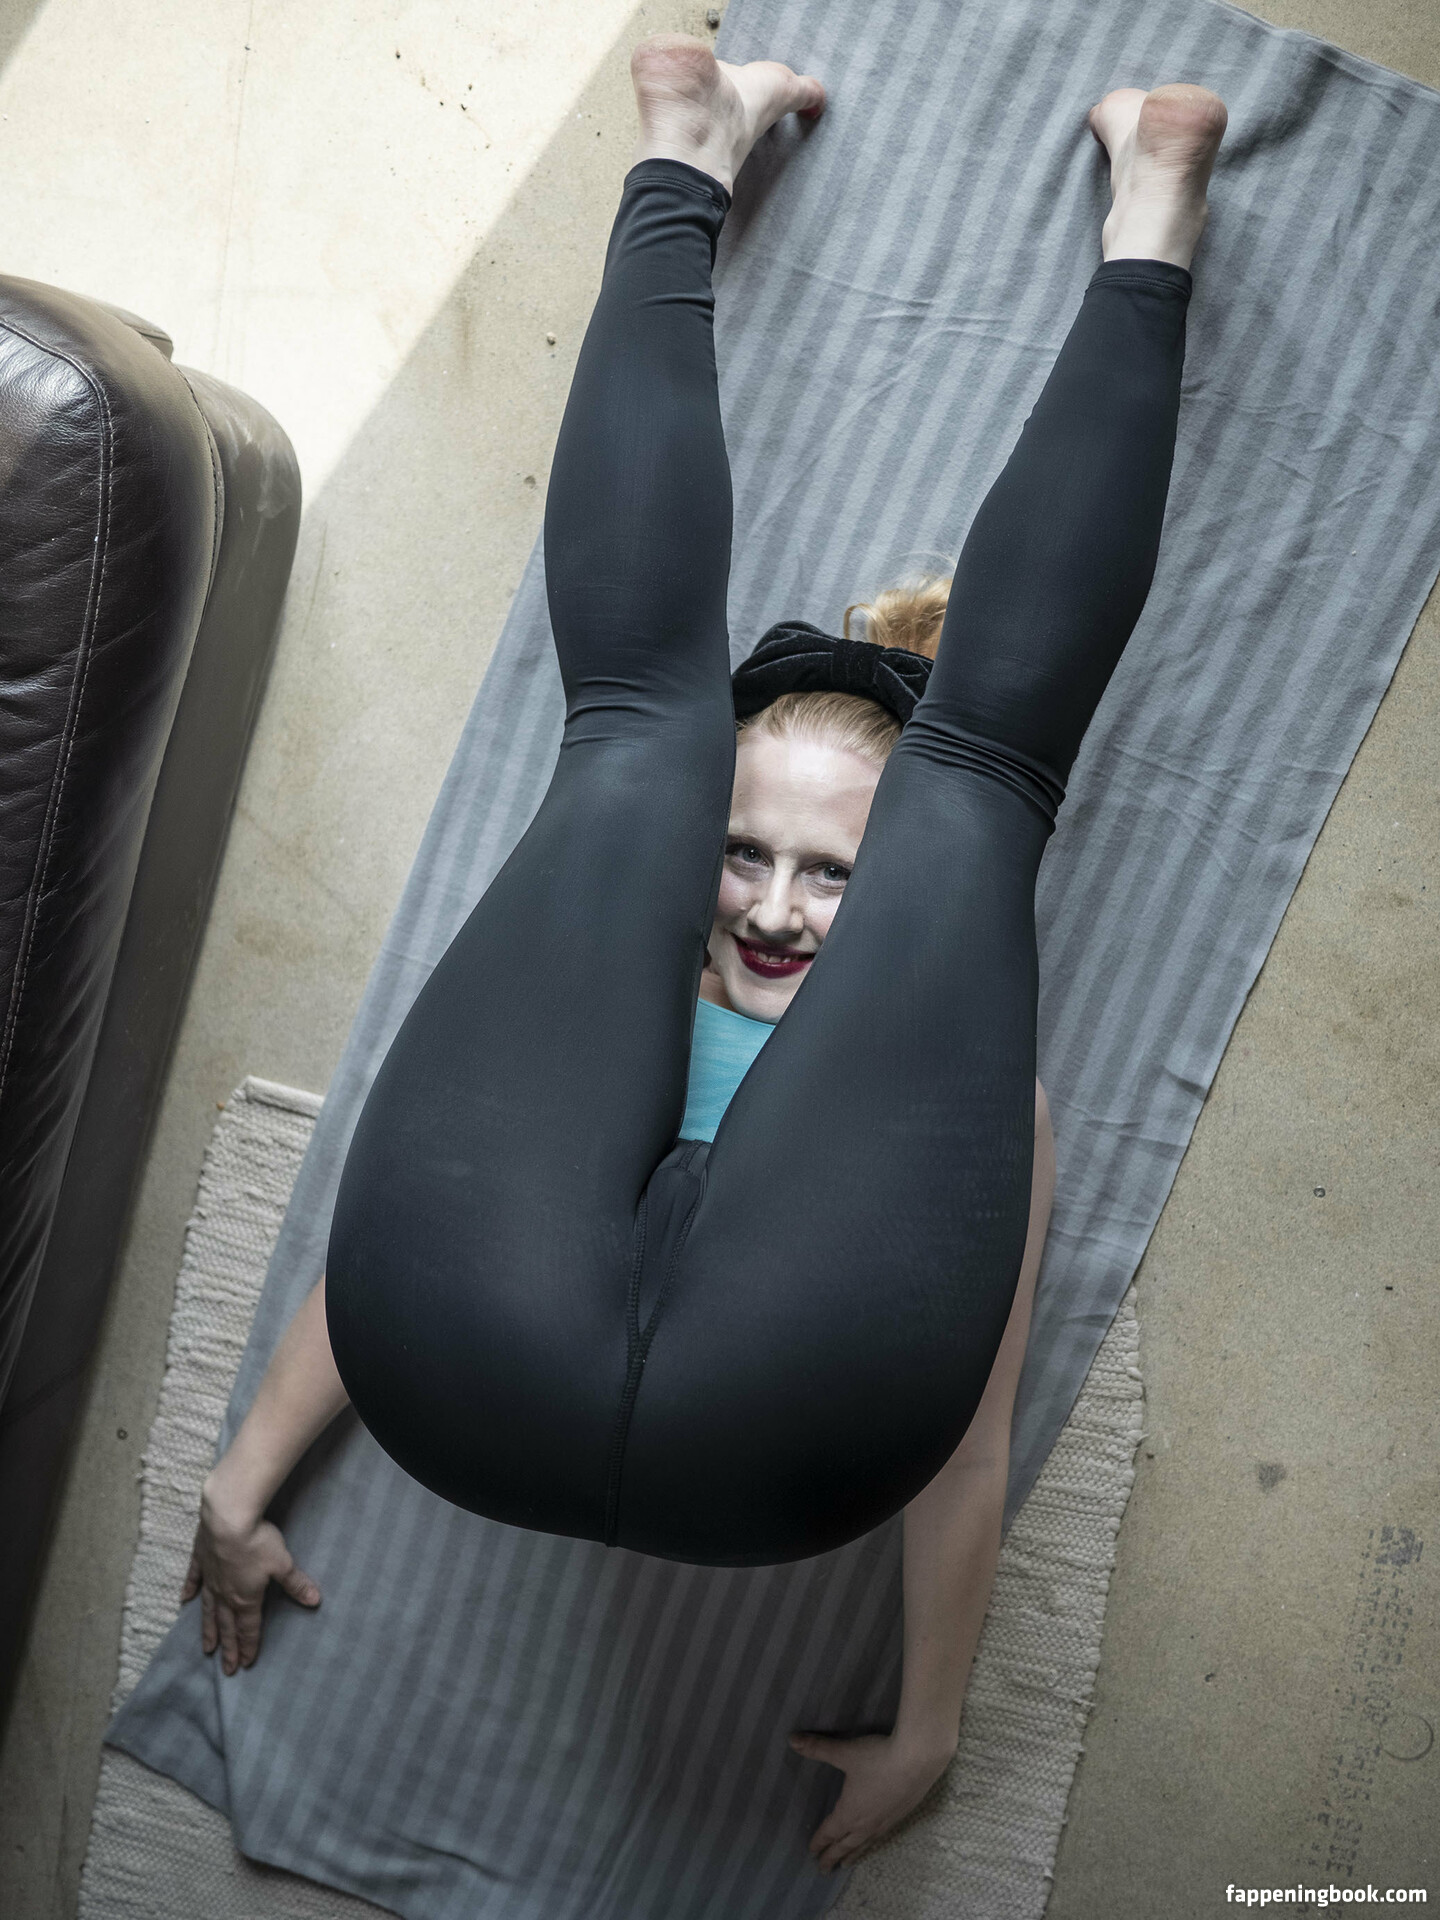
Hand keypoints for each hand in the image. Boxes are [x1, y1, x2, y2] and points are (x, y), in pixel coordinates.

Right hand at [181, 1470, 319, 1674]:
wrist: (228, 1518)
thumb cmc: (258, 1542)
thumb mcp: (283, 1564)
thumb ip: (296, 1584)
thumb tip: (316, 1601)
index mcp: (245, 1598)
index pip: (248, 1629)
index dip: (249, 1647)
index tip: (246, 1665)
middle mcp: (225, 1594)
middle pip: (227, 1626)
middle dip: (229, 1648)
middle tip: (227, 1670)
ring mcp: (210, 1578)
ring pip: (208, 1611)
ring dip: (209, 1630)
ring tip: (207, 1649)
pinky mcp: (199, 1560)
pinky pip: (193, 1580)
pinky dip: (189, 1591)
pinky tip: (184, 1602)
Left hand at [789, 1728, 955, 1872]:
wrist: (918, 1759)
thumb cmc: (878, 1757)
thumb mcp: (845, 1752)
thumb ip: (818, 1748)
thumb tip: (791, 1740)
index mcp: (850, 1812)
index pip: (830, 1831)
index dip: (820, 1841)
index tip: (812, 1852)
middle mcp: (866, 1823)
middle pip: (846, 1844)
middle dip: (832, 1856)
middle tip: (824, 1870)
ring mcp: (886, 1821)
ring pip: (865, 1844)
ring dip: (853, 1854)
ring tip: (846, 1864)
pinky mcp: (901, 1815)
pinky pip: (881, 1837)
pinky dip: (872, 1844)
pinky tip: (876, 1840)